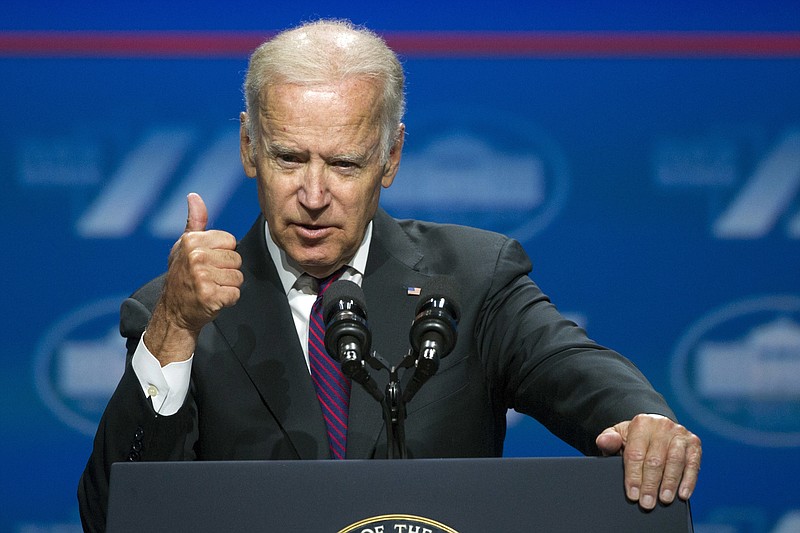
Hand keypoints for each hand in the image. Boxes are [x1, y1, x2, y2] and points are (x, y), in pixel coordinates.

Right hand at [144, 193, 242, 363]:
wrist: (173, 311)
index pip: (230, 241)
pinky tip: (213, 299)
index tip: (208, 262)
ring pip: (238, 277)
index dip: (223, 254)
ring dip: (228, 286)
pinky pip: (236, 293)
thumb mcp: (184, 246)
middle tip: (208, 278)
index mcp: (191, 241)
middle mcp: (195, 257)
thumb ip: (195, 222)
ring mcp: (202, 277)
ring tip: (211, 288)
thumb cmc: (182, 276)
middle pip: (236, 259)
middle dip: (227, 271)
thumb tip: (194, 196)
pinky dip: (228, 299)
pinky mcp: (210, 296)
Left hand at [596, 413, 701, 509]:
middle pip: (655, 460)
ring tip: (664, 500)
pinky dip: (689, 480)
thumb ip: (608, 440)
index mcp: (641, 423)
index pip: (636, 453)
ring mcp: (679, 434)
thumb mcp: (618, 436)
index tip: (633, 494)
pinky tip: (683, 494)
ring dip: (669, 483)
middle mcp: (662, 426)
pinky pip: (693, 463)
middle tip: (647, 503)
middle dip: (650, 484)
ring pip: (675, 462)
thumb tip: (603, 441)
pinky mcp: (694, 443)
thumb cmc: (635, 438)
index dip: (634, 476)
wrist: (654, 428)